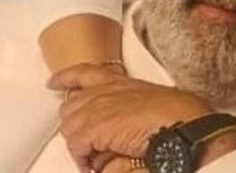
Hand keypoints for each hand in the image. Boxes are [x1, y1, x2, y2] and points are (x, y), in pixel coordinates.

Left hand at [52, 65, 212, 169]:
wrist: (183, 121)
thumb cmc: (176, 113)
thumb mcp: (147, 101)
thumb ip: (126, 107)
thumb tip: (117, 131)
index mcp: (118, 82)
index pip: (83, 73)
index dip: (65, 77)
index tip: (53, 82)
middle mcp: (104, 90)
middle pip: (69, 105)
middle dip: (73, 124)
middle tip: (85, 142)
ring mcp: (98, 106)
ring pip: (69, 126)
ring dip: (78, 144)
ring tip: (92, 158)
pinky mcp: (96, 125)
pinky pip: (76, 144)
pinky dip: (81, 157)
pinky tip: (92, 165)